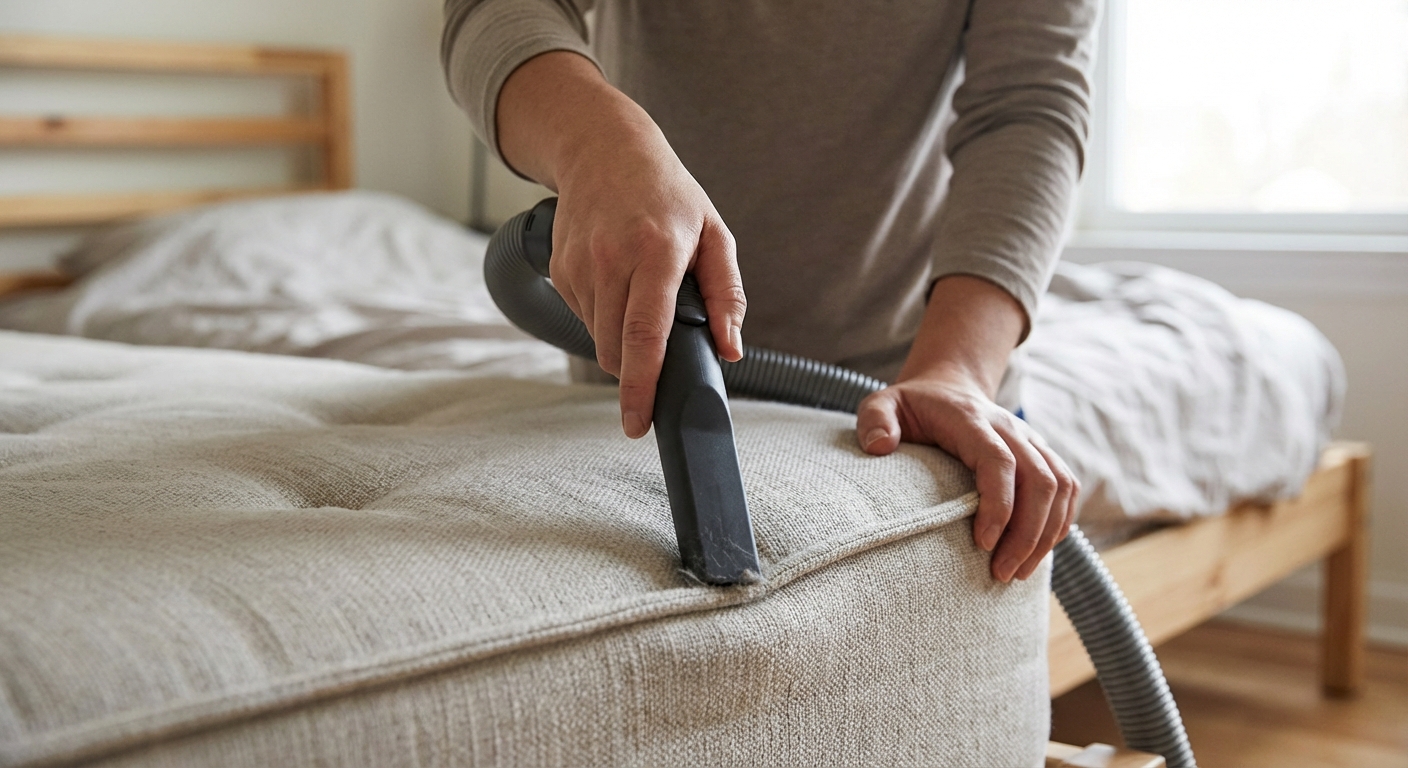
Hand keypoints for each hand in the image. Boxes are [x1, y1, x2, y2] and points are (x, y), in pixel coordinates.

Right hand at [497, 52, 745, 438]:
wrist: (603, 149)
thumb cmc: (668, 194)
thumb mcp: (713, 234)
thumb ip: (726, 296)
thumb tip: (730, 349)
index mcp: (656, 252)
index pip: (645, 334)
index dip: (641, 385)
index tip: (638, 423)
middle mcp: (611, 260)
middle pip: (616, 350)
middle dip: (636, 371)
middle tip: (659, 356)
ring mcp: (579, 266)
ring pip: (599, 339)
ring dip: (622, 341)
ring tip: (640, 297)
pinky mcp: (560, 271)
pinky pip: (584, 319)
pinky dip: (605, 318)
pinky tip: (618, 283)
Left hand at [855, 276, 1077, 581]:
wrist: (947, 388)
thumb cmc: (911, 407)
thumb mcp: (880, 403)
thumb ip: (874, 420)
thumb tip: (880, 447)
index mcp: (971, 419)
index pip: (999, 461)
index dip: (999, 504)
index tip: (983, 544)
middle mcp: (1010, 428)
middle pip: (1040, 480)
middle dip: (1027, 533)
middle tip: (1001, 573)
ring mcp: (1031, 441)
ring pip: (1061, 487)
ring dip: (1046, 534)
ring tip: (1017, 573)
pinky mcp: (1042, 455)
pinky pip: (1068, 489)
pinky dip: (1059, 523)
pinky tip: (1037, 554)